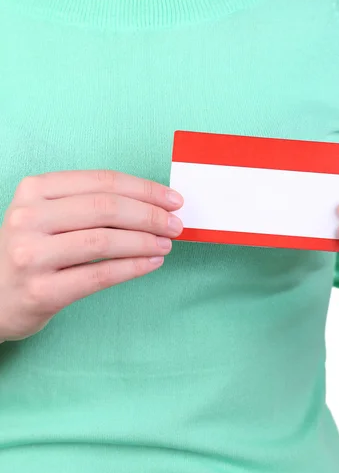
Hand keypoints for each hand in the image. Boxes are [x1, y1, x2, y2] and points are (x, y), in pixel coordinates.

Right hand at [0, 170, 182, 341]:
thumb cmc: (31, 249)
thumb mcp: (45, 214)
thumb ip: (87, 203)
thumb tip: (151, 203)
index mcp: (34, 189)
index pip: (102, 181)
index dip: (144, 189)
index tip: (172, 199)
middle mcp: (29, 217)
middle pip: (106, 208)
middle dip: (150, 215)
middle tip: (175, 224)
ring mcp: (32, 255)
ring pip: (104, 241)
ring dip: (145, 241)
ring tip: (166, 244)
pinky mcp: (41, 291)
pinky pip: (99, 276)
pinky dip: (133, 268)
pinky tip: (151, 263)